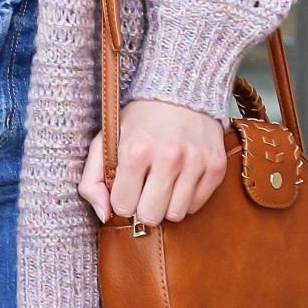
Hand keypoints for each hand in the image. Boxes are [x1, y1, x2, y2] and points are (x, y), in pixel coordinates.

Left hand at [78, 97, 227, 227]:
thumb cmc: (140, 120)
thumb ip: (92, 181)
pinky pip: (197, 205)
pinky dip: (187, 197)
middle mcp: (168, 156)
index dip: (123, 198)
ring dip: (167, 204)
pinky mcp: (215, 165)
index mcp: (136, 150)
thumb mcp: (105, 141)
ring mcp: (195, 161)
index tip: (128, 185)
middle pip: (151, 216)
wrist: (181, 91)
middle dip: (144, 207)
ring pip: (176, 214)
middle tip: (145, 188)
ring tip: (164, 183)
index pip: (123, 206)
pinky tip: (181, 178)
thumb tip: (105, 215)